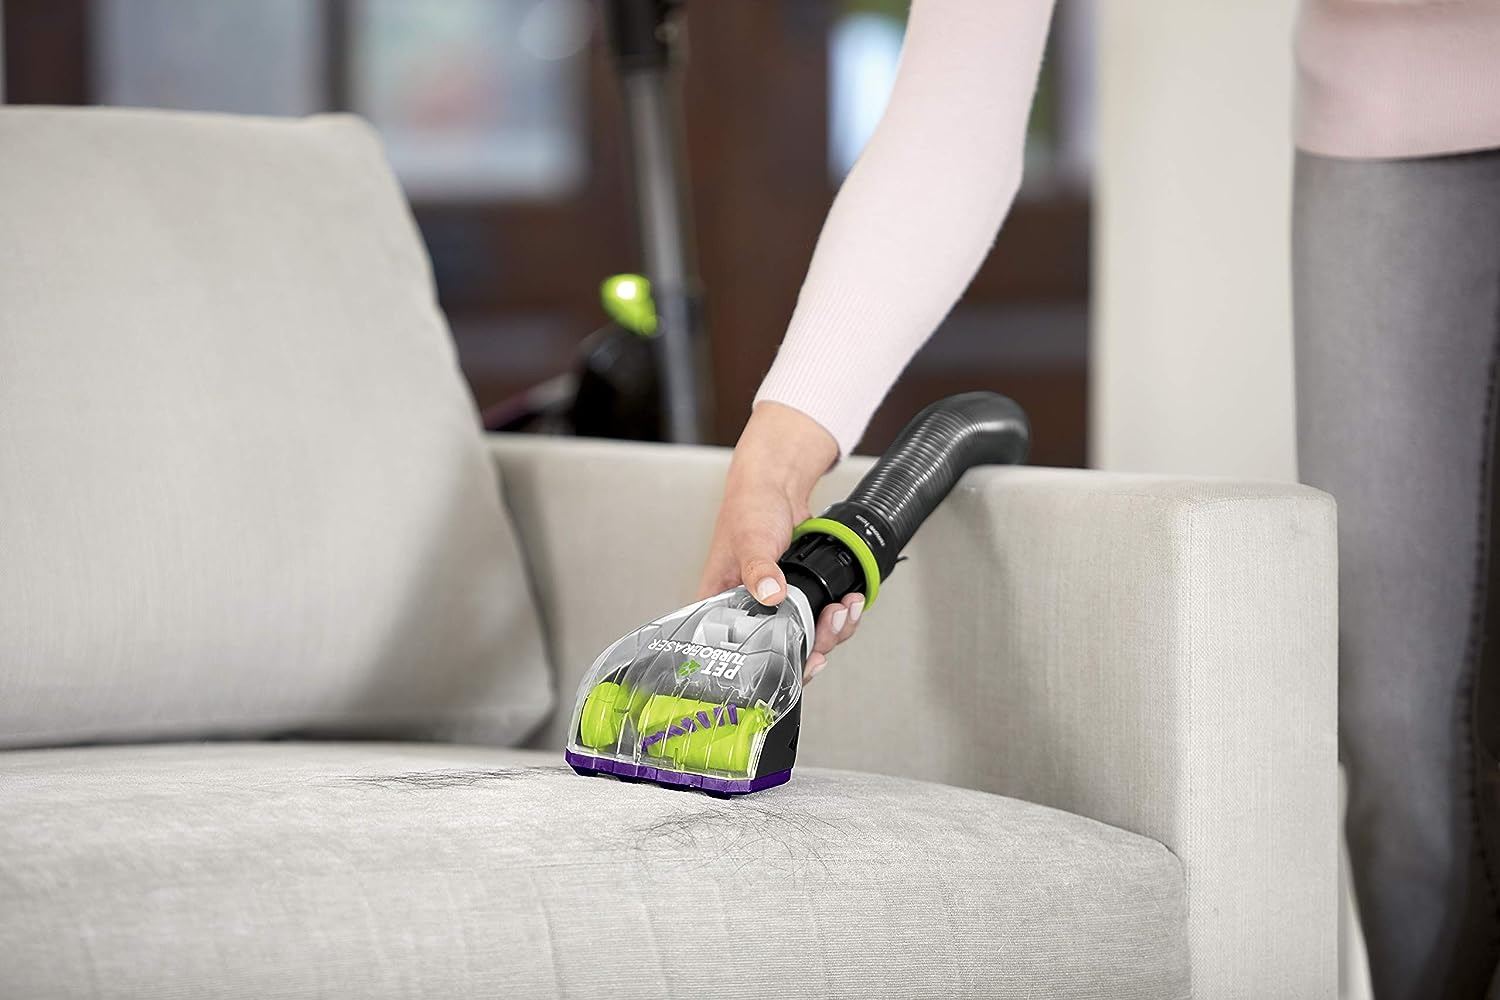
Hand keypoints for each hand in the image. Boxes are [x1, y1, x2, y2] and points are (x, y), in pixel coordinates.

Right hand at [697, 402, 865, 683]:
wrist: (777, 485)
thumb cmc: (747, 508)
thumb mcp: (750, 539)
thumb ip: (758, 569)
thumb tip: (770, 594)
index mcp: (722, 608)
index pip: (738, 655)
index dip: (770, 670)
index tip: (798, 664)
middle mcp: (748, 614)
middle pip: (782, 654)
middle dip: (814, 646)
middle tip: (830, 624)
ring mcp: (777, 609)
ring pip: (807, 641)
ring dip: (833, 631)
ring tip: (846, 609)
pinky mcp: (801, 599)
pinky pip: (822, 621)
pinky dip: (841, 617)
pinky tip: (850, 603)